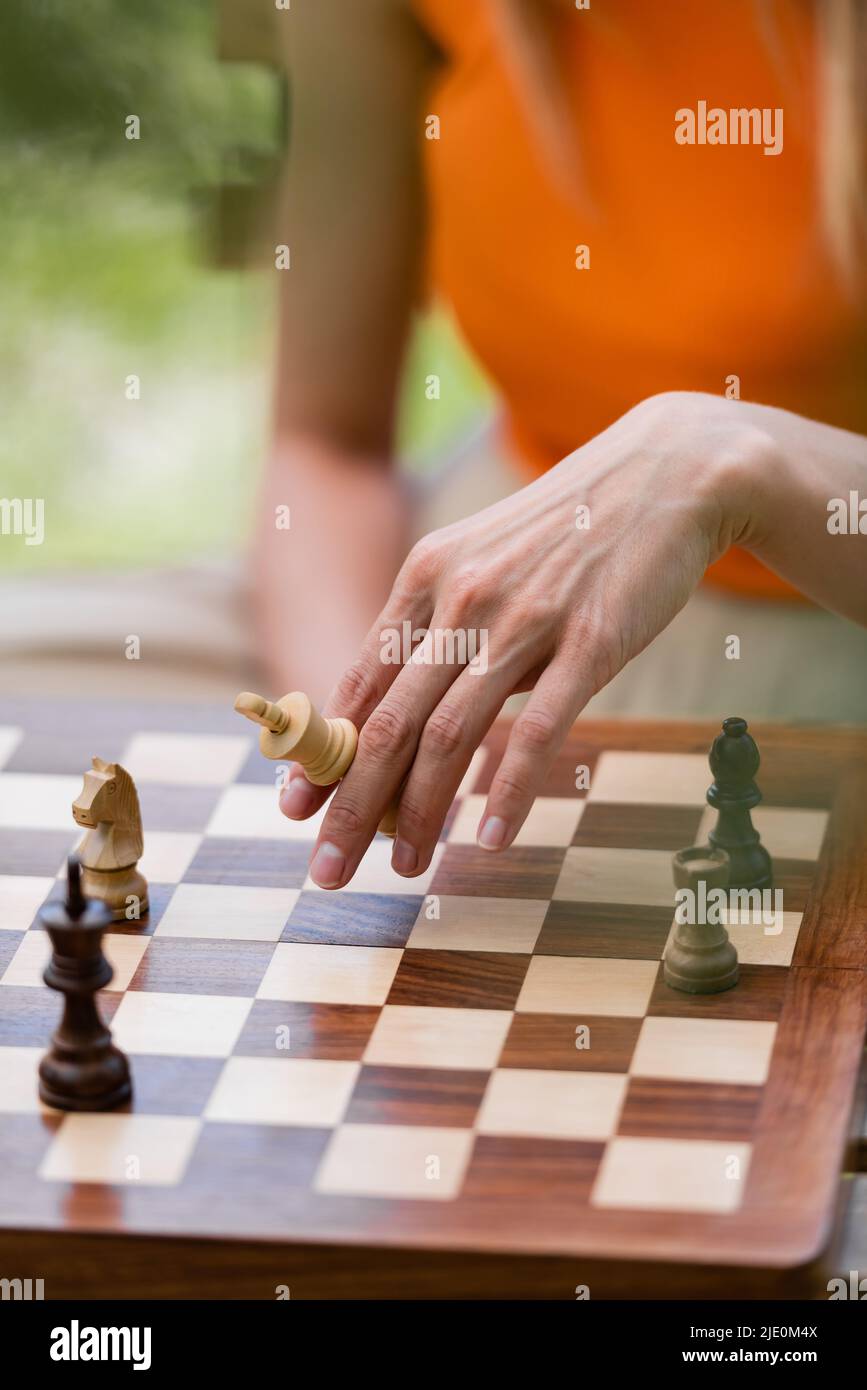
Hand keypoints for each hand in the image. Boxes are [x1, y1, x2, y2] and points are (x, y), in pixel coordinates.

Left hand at [283, 392, 773, 885]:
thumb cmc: (565, 531)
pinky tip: (488, 838)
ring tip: (406, 868)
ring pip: (451, 735)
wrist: (665, 473)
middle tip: (327, 870)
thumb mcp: (479, 561)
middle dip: (349, 807)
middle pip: (388, 724)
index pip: (356, 686)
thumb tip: (400, 711)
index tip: (293, 810)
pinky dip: (507, 790)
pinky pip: (538, 731)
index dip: (321, 756)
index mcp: (424, 578)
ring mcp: (525, 621)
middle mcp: (461, 599)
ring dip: (420, 813)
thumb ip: (437, 629)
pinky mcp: (591, 641)